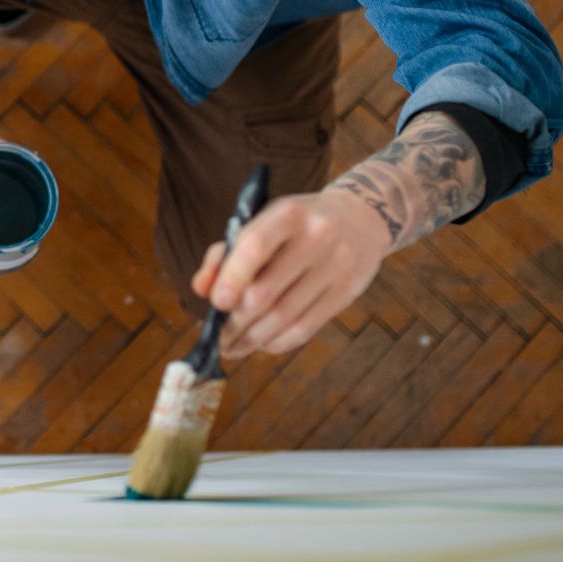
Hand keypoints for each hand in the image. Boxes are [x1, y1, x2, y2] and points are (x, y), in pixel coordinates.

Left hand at [190, 189, 389, 357]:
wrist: (362, 217)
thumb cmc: (298, 224)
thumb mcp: (265, 222)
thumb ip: (228, 253)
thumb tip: (201, 289)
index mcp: (289, 214)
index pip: (254, 247)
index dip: (231, 278)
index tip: (217, 303)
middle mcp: (316, 237)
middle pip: (266, 292)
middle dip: (236, 320)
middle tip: (219, 336)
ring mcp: (336, 265)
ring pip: (285, 316)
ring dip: (253, 338)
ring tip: (234, 346)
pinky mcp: (348, 291)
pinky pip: (307, 327)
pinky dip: (279, 342)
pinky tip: (263, 344)